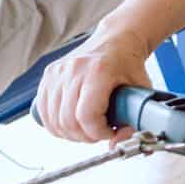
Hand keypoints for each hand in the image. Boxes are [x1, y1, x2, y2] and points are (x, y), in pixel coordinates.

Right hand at [34, 27, 152, 144]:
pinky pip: (44, 111)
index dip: (98, 133)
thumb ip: (133, 119)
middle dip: (85, 136)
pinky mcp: (49, 74)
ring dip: (70, 133)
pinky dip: (56, 123)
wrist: (116, 39)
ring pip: (54, 120)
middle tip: (99, 133)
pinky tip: (72, 122)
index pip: (87, 116)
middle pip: (68, 121)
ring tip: (87, 128)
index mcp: (98, 71)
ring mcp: (58, 71)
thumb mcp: (141, 90)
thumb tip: (115, 144)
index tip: (109, 132)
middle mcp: (74, 69)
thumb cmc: (128, 63)